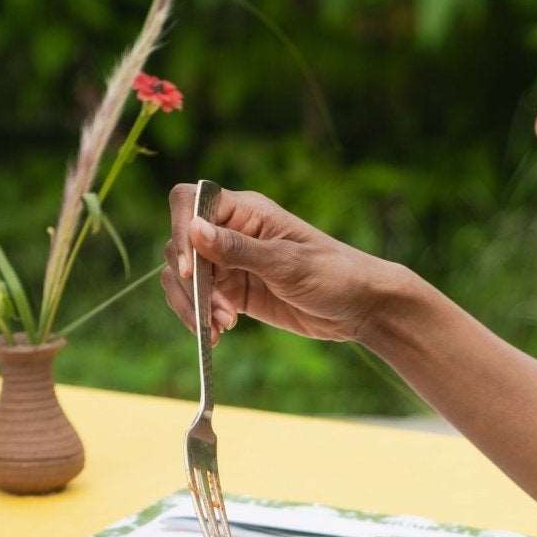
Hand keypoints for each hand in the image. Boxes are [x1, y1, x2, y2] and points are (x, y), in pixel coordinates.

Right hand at [162, 184, 398, 346]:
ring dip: (193, 305)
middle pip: (179, 245)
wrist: (357, 307)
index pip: (189, 202)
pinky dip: (200, 318)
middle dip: (190, 284)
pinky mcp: (233, 292)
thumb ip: (238, 249)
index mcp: (245, 211)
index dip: (180, 232)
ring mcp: (229, 263)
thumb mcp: (286, 263)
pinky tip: (219, 334)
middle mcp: (230, 232)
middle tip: (217, 314)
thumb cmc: (332, 274)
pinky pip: (199, 301)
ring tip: (220, 328)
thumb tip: (194, 229)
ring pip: (184, 277)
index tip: (191, 272)